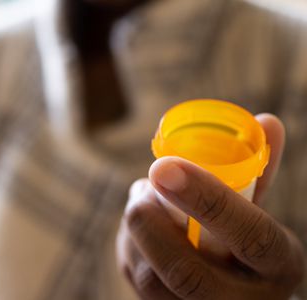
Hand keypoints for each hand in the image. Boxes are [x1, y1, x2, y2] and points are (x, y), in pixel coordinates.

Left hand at [116, 114, 304, 298]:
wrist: (238, 294)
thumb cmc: (246, 241)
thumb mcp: (260, 210)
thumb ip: (257, 169)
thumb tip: (266, 121)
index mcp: (275, 265)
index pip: (250, 236)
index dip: (207, 199)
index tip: (164, 165)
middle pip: (187, 273)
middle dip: (152, 222)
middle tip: (142, 187)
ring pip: (151, 279)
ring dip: (136, 230)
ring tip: (140, 199)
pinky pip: (136, 280)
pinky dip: (129, 246)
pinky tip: (137, 227)